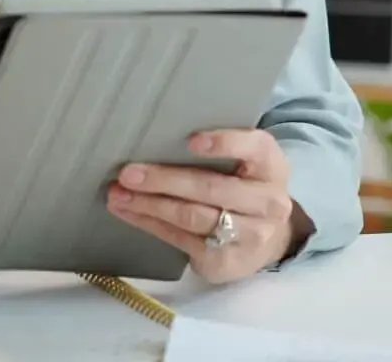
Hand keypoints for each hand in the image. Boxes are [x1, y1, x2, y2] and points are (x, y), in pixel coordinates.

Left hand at [106, 129, 306, 283]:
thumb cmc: (246, 184)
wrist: (272, 239)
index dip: (225, 143)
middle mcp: (267, 202)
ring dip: (150, 205)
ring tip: (118, 194)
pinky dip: (150, 224)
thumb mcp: (248, 162)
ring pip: (192, 217)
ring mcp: (249, 236)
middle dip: (166, 180)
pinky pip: (181, 240)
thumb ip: (221, 147)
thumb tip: (161, 129)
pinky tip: (129, 212)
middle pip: (212, 189)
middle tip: (129, 172)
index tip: (191, 141)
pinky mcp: (225, 262)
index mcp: (271, 165)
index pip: (254, 148)